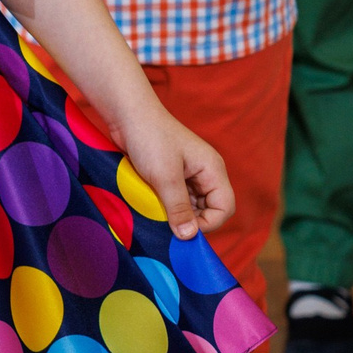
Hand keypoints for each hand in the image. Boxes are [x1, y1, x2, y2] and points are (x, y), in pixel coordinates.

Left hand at [116, 103, 234, 241]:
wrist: (128, 115)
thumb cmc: (150, 139)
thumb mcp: (165, 177)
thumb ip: (178, 207)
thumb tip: (189, 237)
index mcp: (212, 169)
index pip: (224, 207)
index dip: (208, 223)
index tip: (182, 229)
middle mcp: (205, 173)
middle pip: (210, 209)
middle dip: (191, 220)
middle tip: (167, 225)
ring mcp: (189, 175)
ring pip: (192, 206)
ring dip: (177, 214)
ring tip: (157, 215)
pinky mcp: (172, 177)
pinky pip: (177, 200)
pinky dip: (167, 207)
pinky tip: (153, 207)